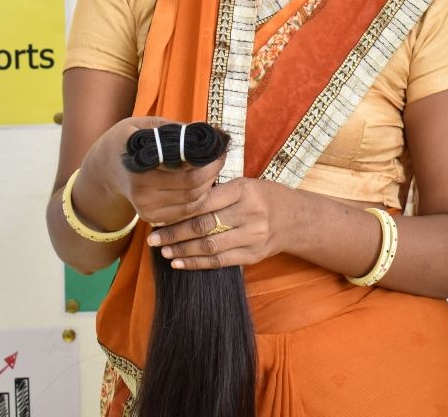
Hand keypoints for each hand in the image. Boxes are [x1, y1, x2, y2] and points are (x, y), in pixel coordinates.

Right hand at [82, 115, 224, 226]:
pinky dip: (198, 199)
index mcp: (141, 165)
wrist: (104, 168)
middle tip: (221, 157)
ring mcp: (145, 207)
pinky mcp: (149, 217)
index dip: (208, 160)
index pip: (186, 167)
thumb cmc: (128, 140)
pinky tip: (202, 183)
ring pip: (192, 202)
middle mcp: (142, 190)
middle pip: (192, 186)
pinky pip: (184, 212)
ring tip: (213, 168)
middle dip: (213, 172)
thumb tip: (204, 131)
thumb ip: (173, 129)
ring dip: (209, 185)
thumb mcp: (144, 125)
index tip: (219, 148)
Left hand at [145, 177, 290, 269]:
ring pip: (209, 246)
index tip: (160, 214)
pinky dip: (197, 263)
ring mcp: (252, 236)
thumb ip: (218, 193)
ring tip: (163, 250)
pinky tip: (179, 262)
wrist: (295, 219)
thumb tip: (179, 202)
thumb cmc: (264, 197)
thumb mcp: (245, 185)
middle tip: (153, 238)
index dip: (179, 210)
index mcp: (244, 190)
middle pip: (204, 225)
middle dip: (174, 233)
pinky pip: (219, 261)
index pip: (205, 201)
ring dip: (182, 250)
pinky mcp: (252, 255)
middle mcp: (249, 213)